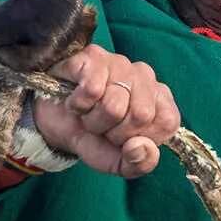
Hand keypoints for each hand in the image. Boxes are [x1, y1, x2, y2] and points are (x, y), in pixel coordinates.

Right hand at [32, 46, 180, 178]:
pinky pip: (92, 89)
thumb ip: (139, 163)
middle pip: (141, 114)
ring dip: (93, 121)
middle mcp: (145, 77)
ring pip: (114, 105)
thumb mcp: (117, 162)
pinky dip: (78, 105)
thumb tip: (140, 146)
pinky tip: (77, 100)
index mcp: (160, 101)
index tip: (123, 139)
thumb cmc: (91, 138)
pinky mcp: (94, 56)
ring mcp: (121, 63)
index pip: (167, 122)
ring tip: (88, 114)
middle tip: (103, 127)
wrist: (53, 123)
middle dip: (115, 133)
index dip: (141, 139)